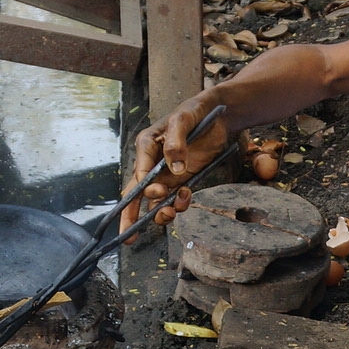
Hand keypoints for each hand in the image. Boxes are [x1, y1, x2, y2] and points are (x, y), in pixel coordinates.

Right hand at [121, 92, 231, 231]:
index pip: (139, 172)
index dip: (145, 186)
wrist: (219, 116)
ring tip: (171, 212)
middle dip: (130, 216)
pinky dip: (178, 204)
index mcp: (146, 146)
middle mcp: (152, 163)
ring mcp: (166, 174)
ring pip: (155, 201)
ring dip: (160, 212)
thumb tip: (175, 167)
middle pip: (136, 193)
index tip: (158, 192)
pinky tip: (186, 197)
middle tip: (128, 236)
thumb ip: (176, 142)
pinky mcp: (181, 180)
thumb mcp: (183, 120)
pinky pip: (173, 199)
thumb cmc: (195, 112)